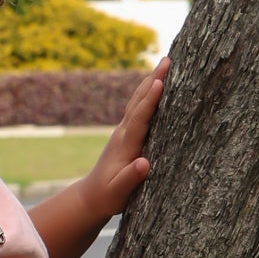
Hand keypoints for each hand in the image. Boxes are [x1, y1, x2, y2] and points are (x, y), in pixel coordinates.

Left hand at [83, 56, 167, 223]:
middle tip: (167, 61)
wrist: (91, 196)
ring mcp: (124, 131)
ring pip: (138, 101)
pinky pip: (139, 108)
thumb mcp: (119, 193)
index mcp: (124, 145)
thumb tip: (144, 164)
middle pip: (138, 102)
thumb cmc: (108, 197)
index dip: (150, 101)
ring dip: (150, 81)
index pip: (139, 118)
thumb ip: (130, 178)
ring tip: (164, 64)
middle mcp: (123, 133)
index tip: (160, 83)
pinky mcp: (127, 134)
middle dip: (153, 80)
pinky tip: (156, 85)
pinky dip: (148, 93)